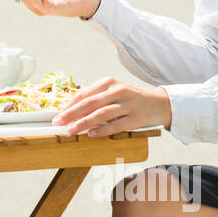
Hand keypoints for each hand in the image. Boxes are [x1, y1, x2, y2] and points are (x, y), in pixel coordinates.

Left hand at [50, 77, 171, 137]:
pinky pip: (116, 125)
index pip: (84, 94)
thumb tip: (71, 112)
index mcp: (109, 82)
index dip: (69, 105)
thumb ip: (95, 99)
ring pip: (101, 114)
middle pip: (90, 103)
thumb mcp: (113, 93)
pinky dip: (102, 130)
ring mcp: (128, 104)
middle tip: (58, 123)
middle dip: (71, 114)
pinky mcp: (136, 118)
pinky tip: (91, 134)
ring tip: (71, 130)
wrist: (159, 103)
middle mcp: (118, 91)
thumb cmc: (130, 99)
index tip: (58, 115)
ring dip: (84, 123)